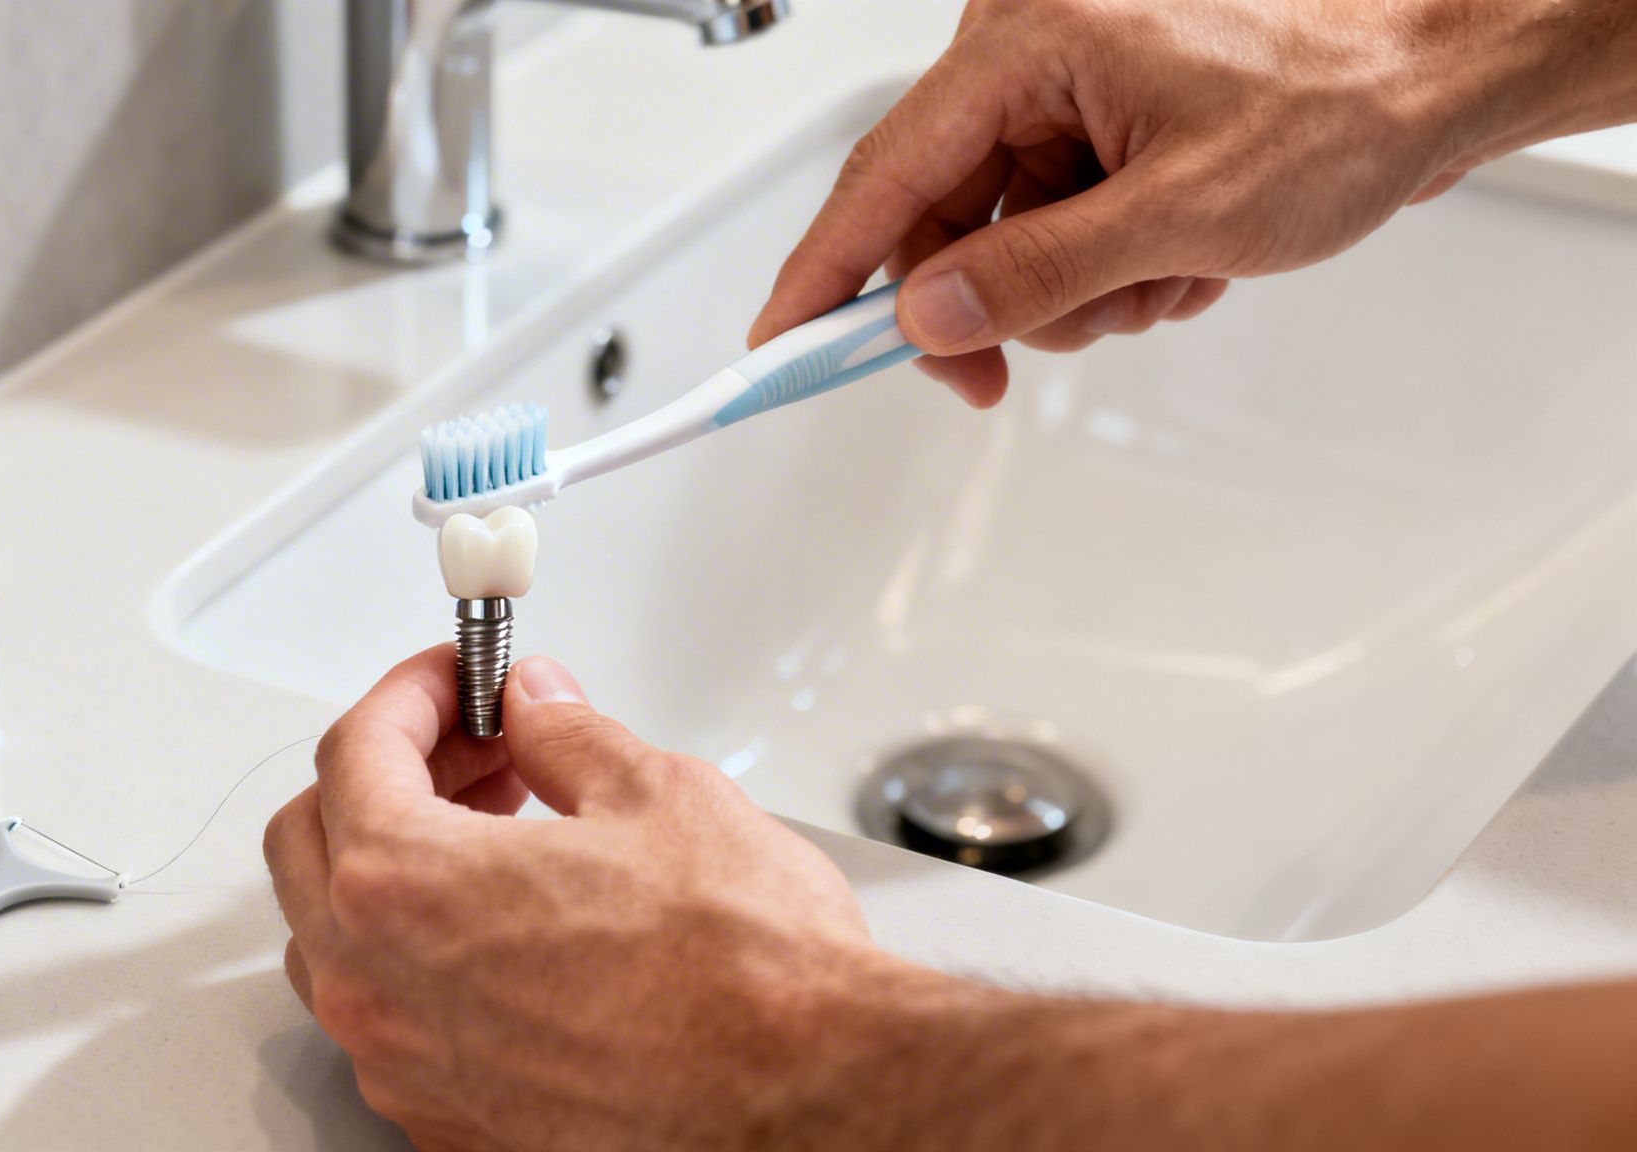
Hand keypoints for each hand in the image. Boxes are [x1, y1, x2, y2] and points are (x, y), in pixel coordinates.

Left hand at [264, 646, 892, 1150]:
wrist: (802, 1102)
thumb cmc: (742, 974)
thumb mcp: (656, 795)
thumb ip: (566, 737)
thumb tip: (537, 709)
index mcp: (405, 883)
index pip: (353, 751)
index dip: (411, 693)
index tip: (456, 680)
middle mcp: (378, 987)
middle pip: (313, 842)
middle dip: (388, 774)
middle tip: (477, 747)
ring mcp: (404, 1066)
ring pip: (340, 941)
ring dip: (396, 870)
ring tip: (501, 837)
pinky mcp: (447, 1123)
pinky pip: (394, 1021)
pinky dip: (426, 959)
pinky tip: (514, 931)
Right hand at [751, 0, 1629, 404]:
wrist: (1440, 78)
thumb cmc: (1341, 102)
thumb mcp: (1179, 216)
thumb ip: (1036, 274)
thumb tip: (926, 316)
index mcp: (1029, 40)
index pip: (882, 172)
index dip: (819, 272)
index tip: (774, 344)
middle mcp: (1030, 57)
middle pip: (934, 220)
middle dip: (981, 307)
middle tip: (1001, 377)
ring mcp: (1064, 97)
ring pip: (996, 242)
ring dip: (1068, 297)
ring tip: (1160, 282)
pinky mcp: (1096, 132)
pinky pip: (1051, 234)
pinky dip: (1104, 275)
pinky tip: (1177, 265)